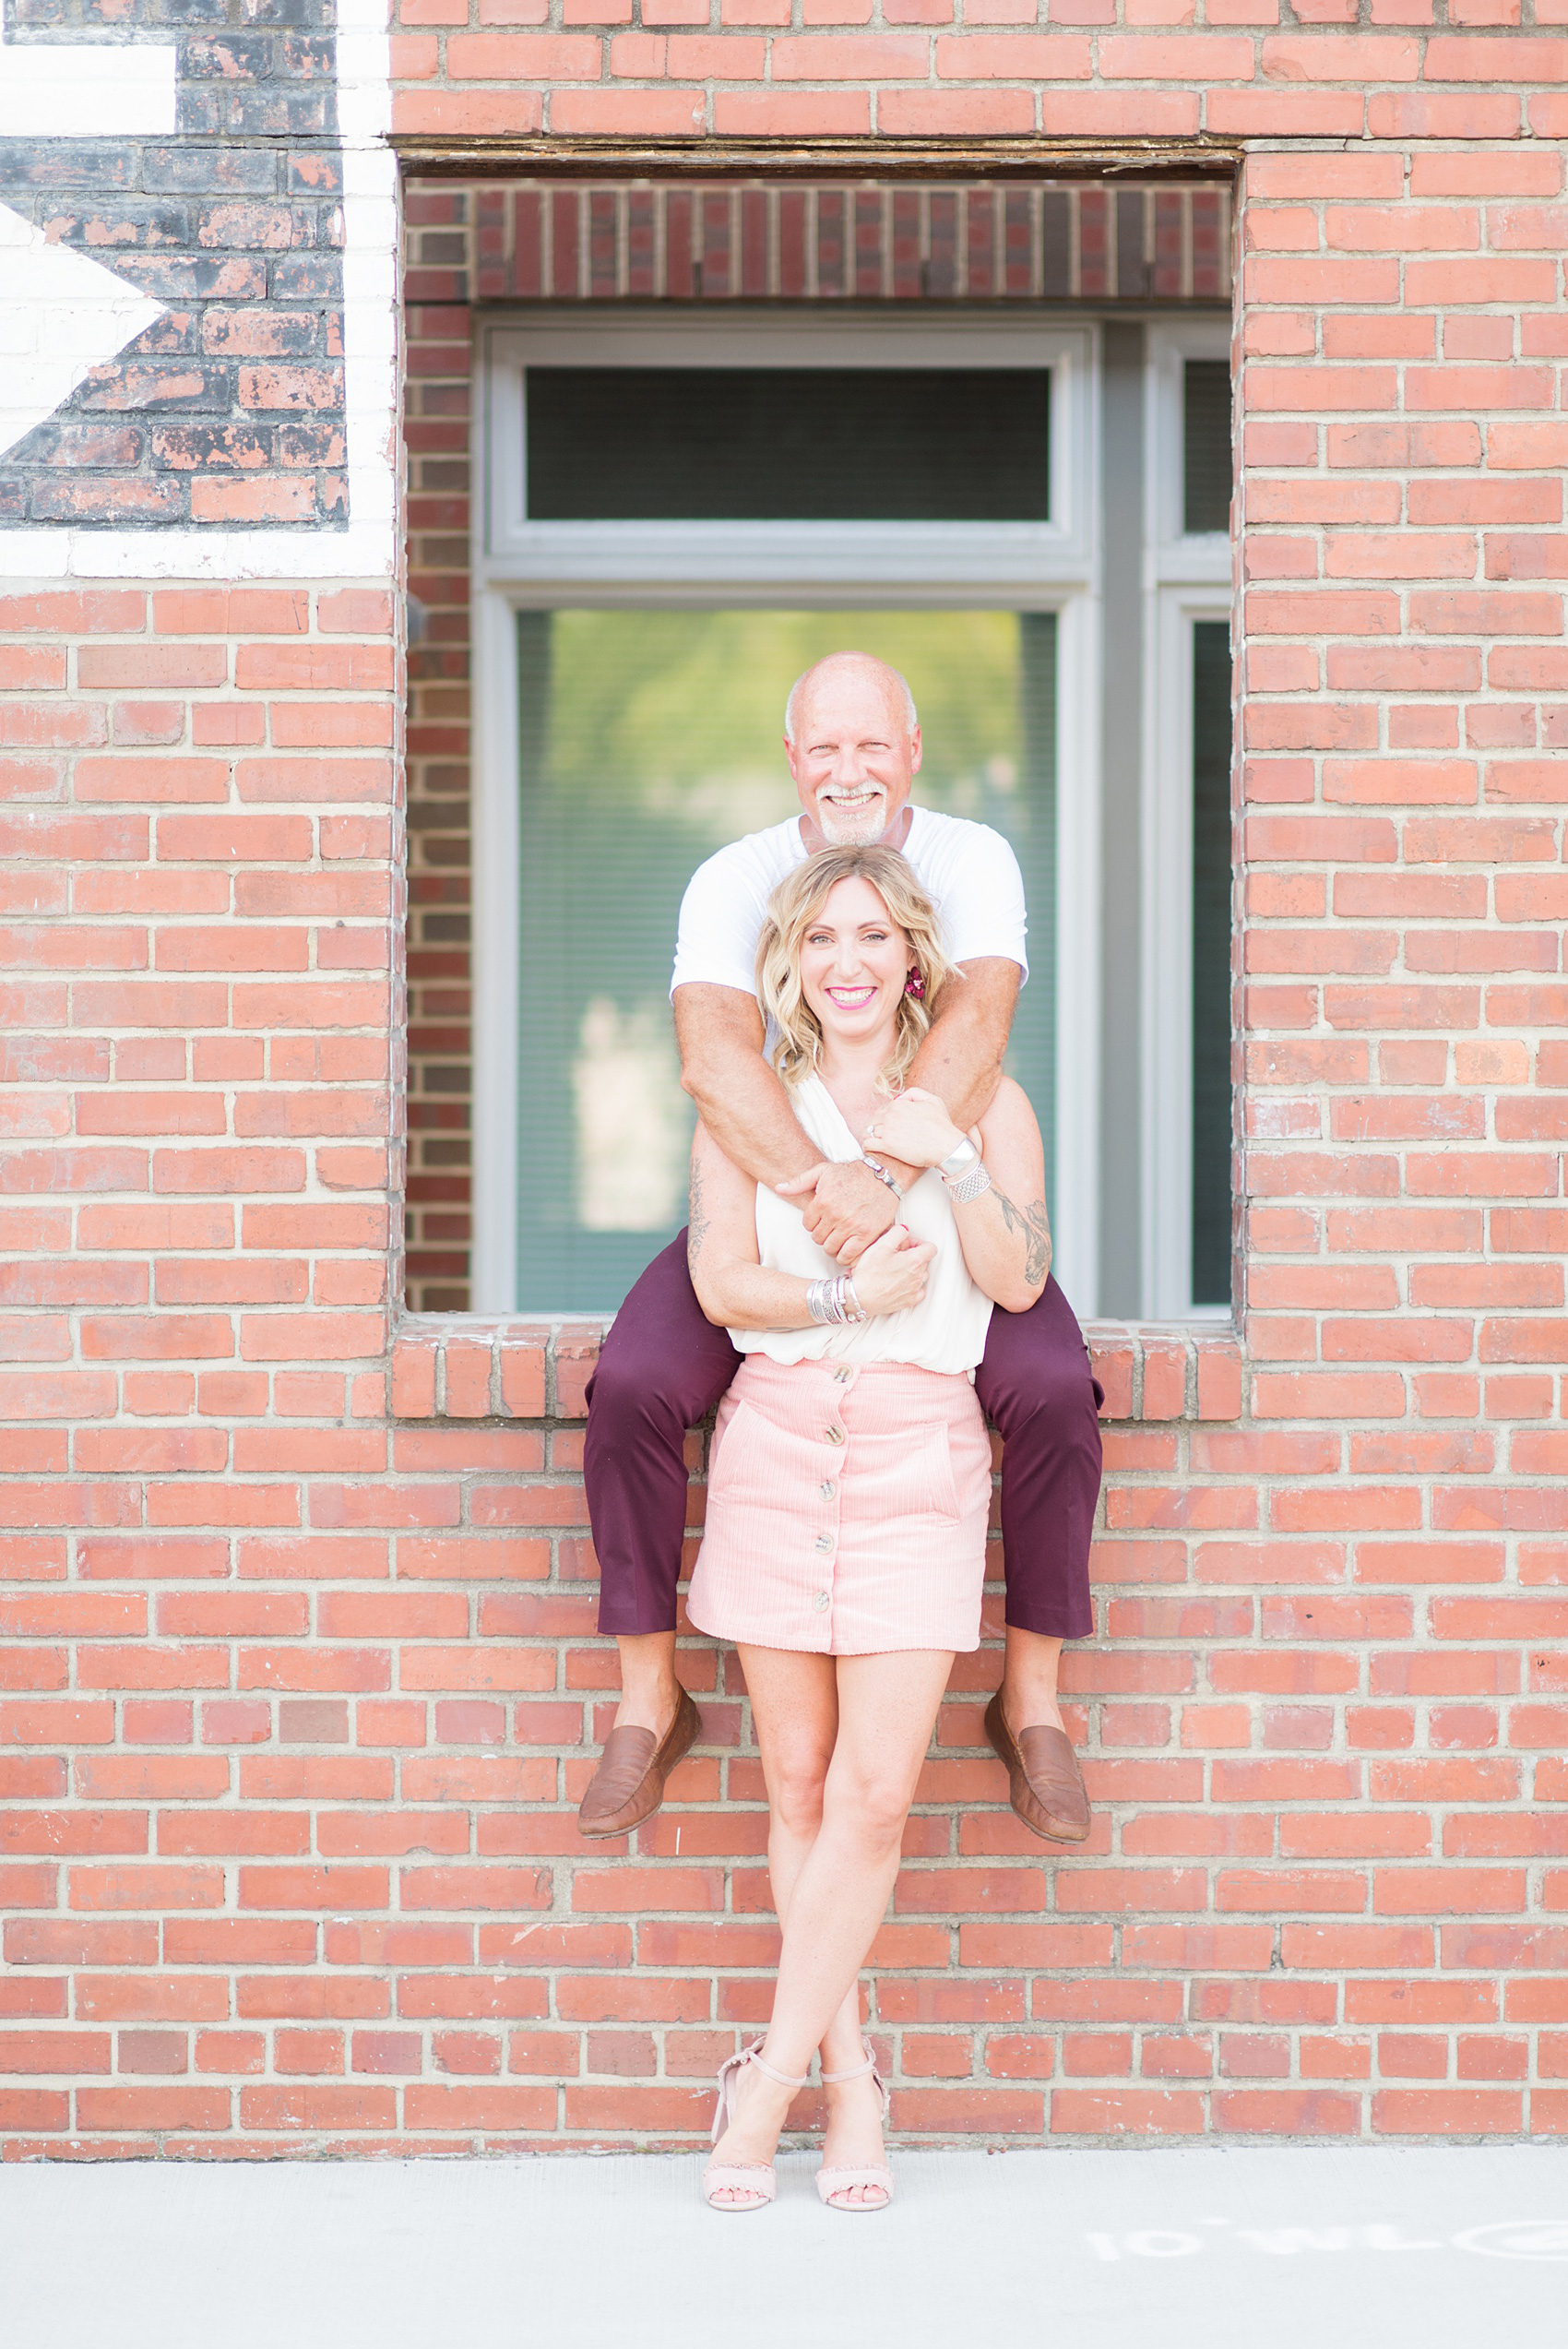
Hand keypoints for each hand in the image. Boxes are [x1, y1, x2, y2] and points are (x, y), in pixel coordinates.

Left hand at [777, 1160, 896, 1265]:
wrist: (883, 1176)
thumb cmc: (852, 1173)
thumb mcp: (823, 1171)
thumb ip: (799, 1182)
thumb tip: (779, 1188)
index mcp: (822, 1201)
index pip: (808, 1225)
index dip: (815, 1224)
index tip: (824, 1221)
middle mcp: (834, 1215)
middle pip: (818, 1239)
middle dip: (824, 1235)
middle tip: (833, 1230)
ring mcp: (850, 1225)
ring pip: (831, 1249)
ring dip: (834, 1246)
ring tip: (840, 1239)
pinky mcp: (866, 1234)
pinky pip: (848, 1255)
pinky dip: (845, 1257)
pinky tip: (848, 1249)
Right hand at [846, 1223, 935, 1317]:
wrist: (861, 1298)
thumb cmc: (869, 1274)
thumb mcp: (882, 1244)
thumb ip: (898, 1233)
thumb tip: (904, 1231)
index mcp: (915, 1260)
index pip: (930, 1248)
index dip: (918, 1243)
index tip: (907, 1245)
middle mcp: (918, 1276)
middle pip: (924, 1261)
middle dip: (912, 1255)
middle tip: (895, 1256)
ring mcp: (915, 1290)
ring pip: (920, 1275)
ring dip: (911, 1270)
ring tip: (894, 1269)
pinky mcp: (909, 1301)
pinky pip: (917, 1291)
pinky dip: (910, 1286)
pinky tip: (897, 1283)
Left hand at [862, 1087, 965, 1172]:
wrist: (947, 1146)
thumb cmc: (942, 1126)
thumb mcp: (933, 1100)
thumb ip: (914, 1093)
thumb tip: (900, 1097)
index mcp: (900, 1104)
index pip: (883, 1110)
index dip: (885, 1119)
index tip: (888, 1127)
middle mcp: (892, 1115)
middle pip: (874, 1120)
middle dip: (876, 1127)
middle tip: (881, 1136)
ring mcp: (888, 1130)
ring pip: (868, 1131)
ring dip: (870, 1136)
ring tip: (874, 1142)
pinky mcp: (887, 1146)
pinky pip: (868, 1144)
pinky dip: (867, 1146)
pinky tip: (871, 1149)